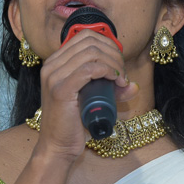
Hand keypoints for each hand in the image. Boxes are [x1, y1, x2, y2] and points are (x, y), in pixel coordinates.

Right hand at [33, 29, 136, 160]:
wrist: (58, 147)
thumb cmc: (74, 124)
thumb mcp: (93, 100)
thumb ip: (111, 90)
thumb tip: (132, 85)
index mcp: (55, 62)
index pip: (85, 36)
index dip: (108, 44)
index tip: (119, 63)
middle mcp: (51, 65)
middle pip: (90, 41)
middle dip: (113, 54)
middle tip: (122, 74)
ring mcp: (53, 76)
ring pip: (92, 53)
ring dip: (113, 63)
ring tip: (120, 80)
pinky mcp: (60, 89)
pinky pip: (89, 69)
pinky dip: (107, 71)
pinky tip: (115, 81)